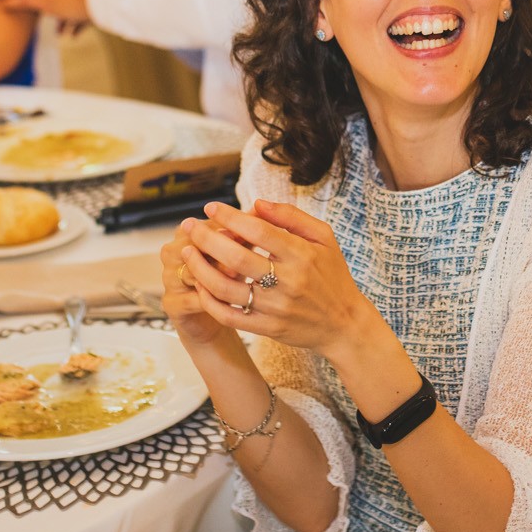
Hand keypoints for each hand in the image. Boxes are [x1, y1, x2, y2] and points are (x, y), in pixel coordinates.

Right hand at [159, 222, 239, 351]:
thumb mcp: (240, 251)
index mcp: (186, 234)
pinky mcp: (172, 304)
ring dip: (214, 274)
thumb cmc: (229, 276)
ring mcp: (170, 278)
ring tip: (237, 275)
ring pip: (190, 272)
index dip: (224, 229)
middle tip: (241, 254)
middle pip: (190, 245)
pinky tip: (228, 300)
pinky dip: (208, 299)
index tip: (246, 233)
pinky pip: (189, 299)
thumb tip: (259, 208)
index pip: (202, 225)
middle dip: (217, 249)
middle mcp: (173, 253)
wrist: (218, 313)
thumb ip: (245, 232)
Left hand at [179, 200, 372, 357]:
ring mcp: (275, 307)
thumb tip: (257, 204)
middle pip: (236, 257)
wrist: (344, 323)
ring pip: (226, 288)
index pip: (258, 230)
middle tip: (189, 227)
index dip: (230, 216)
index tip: (211, 207)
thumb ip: (292, 217)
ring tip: (187, 254)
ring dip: (200, 269)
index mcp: (301, 254)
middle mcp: (288, 281)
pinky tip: (200, 285)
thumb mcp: (324, 237)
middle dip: (206, 239)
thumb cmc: (332, 275)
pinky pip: (229, 316)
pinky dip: (209, 301)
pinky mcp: (267, 328)